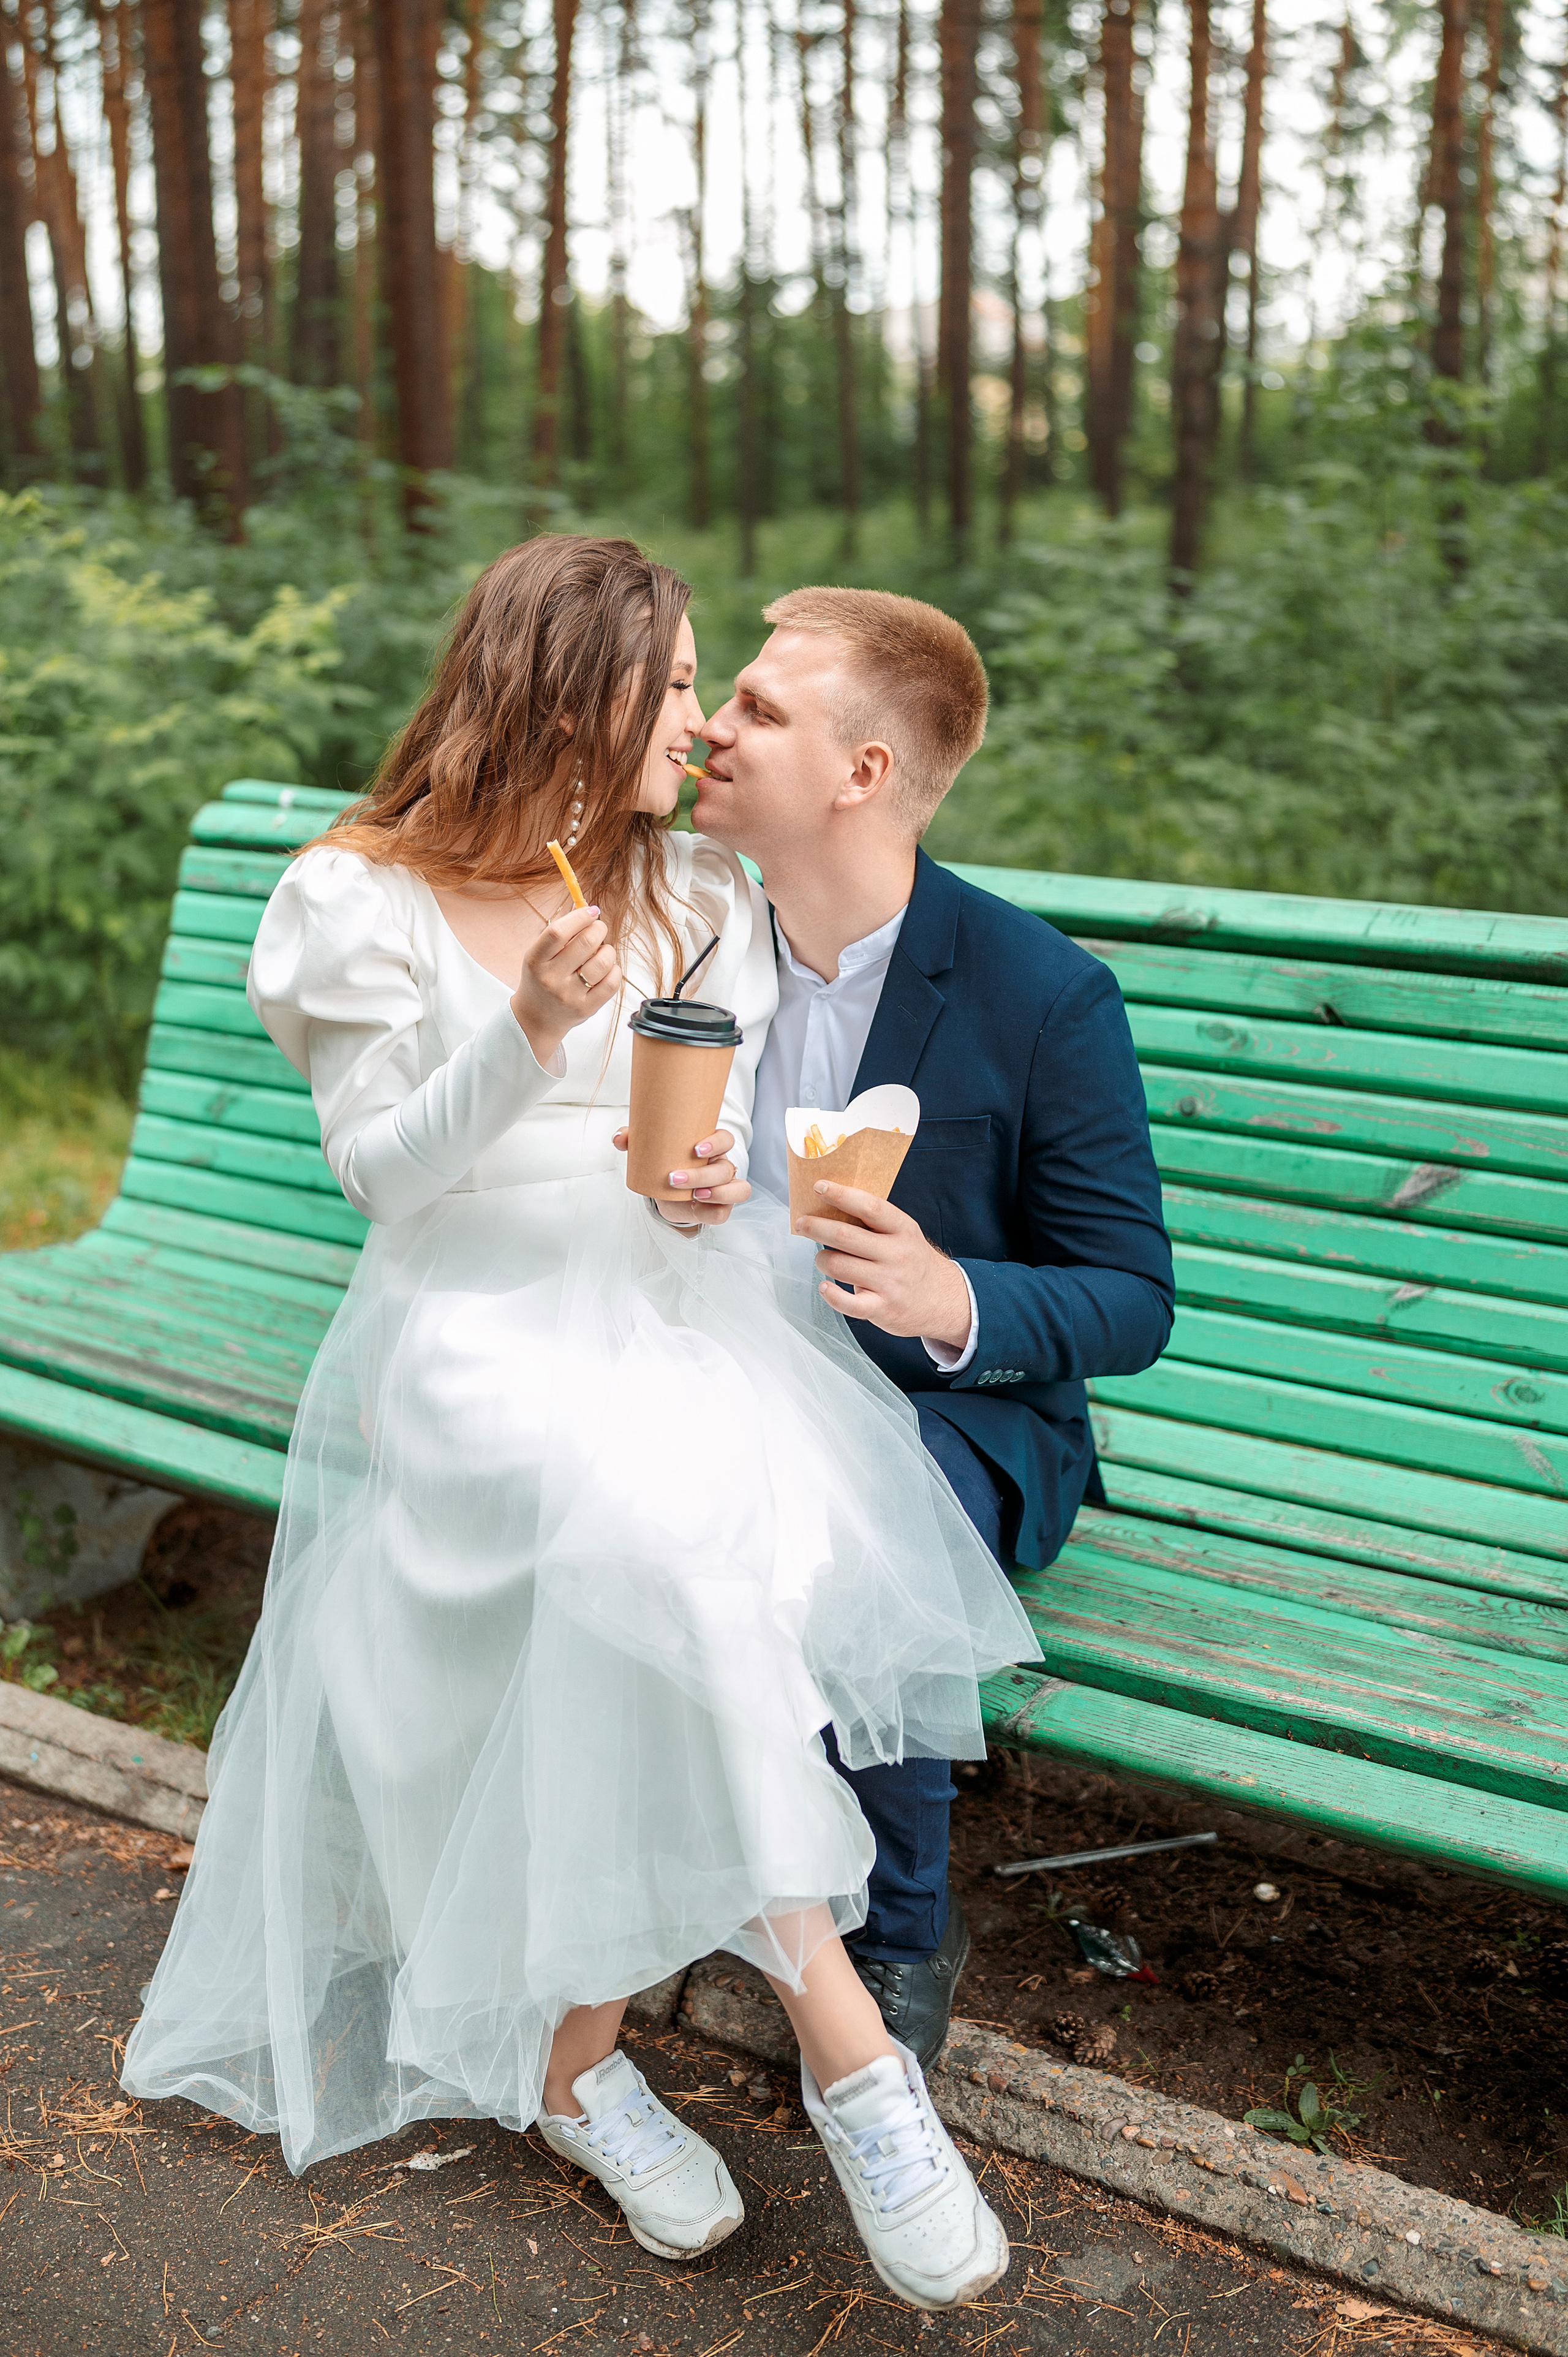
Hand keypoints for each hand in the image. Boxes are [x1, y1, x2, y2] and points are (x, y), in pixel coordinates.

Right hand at [511, 904, 621, 1066]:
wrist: (536, 1019)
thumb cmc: (541, 979)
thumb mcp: (539, 955)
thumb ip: (559, 934)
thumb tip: (586, 908)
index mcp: (535, 961)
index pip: (558, 932)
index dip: (579, 917)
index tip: (591, 911)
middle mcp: (551, 979)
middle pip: (585, 943)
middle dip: (599, 929)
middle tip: (599, 929)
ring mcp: (569, 996)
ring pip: (602, 963)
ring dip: (608, 951)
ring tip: (603, 951)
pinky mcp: (586, 1009)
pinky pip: (611, 982)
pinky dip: (614, 970)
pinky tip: (607, 969)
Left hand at [609, 1127, 750, 1232]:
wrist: (666, 1194)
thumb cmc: (664, 1165)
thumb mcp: (649, 1152)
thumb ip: (634, 1141)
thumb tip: (619, 1137)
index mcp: (710, 1148)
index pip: (726, 1139)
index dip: (716, 1143)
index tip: (695, 1149)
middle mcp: (722, 1166)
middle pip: (725, 1168)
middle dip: (702, 1175)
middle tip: (674, 1179)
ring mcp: (725, 1188)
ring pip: (738, 1190)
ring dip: (717, 1193)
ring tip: (694, 1195)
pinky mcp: (720, 1209)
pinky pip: (725, 1213)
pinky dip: (712, 1211)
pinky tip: (696, 1208)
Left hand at [794, 1181, 971, 1343]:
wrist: (944, 1301)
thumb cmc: (913, 1262)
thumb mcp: (904, 1234)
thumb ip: (875, 1222)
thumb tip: (830, 1205)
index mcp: (902, 1229)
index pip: (870, 1207)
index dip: (842, 1195)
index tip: (819, 1187)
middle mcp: (897, 1254)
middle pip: (845, 1235)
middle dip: (816, 1227)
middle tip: (801, 1223)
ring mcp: (889, 1282)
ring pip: (839, 1266)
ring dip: (822, 1259)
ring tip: (823, 1258)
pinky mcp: (882, 1308)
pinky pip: (847, 1303)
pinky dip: (830, 1294)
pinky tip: (824, 1286)